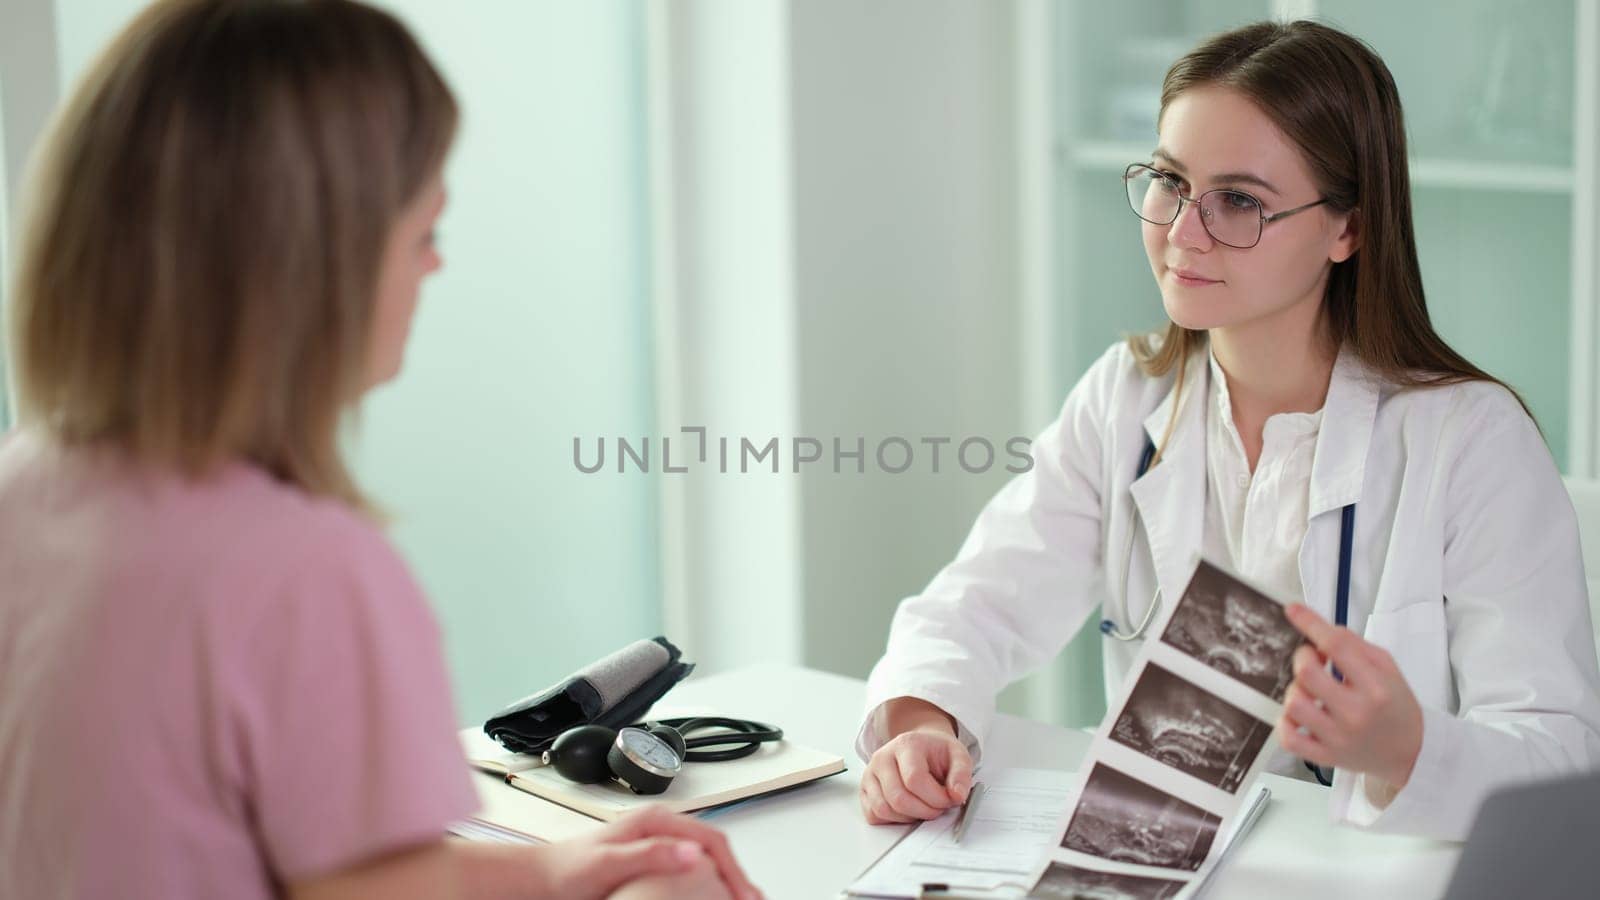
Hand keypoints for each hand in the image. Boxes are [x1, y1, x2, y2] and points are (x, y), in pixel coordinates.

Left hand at [537, 806, 761, 899]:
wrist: (543, 878)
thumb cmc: (569, 869)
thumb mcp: (608, 863)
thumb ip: (648, 854)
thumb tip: (691, 853)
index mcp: (655, 820)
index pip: (711, 840)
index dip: (733, 869)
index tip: (743, 895)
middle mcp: (660, 827)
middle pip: (715, 848)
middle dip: (737, 875)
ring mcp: (657, 842)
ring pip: (706, 857)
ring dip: (726, 879)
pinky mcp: (653, 859)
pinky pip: (692, 867)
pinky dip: (709, 884)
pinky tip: (712, 899)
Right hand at [860, 698, 974, 824]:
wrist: (921, 747)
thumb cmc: (937, 753)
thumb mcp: (958, 756)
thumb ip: (962, 775)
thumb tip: (957, 796)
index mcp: (905, 745)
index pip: (914, 779)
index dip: (935, 797)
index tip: (949, 799)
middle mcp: (882, 757)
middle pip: (898, 798)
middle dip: (924, 811)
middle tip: (938, 808)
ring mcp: (870, 774)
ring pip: (884, 809)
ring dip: (909, 818)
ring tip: (924, 807)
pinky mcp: (865, 790)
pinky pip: (874, 815)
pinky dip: (893, 820)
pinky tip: (908, 810)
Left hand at [1278, 604, 1423, 788]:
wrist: (1411, 753)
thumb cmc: (1396, 706)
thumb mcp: (1388, 669)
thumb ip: (1356, 645)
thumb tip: (1323, 629)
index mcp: (1376, 688)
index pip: (1336, 646)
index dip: (1310, 624)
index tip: (1294, 610)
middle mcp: (1356, 713)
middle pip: (1306, 673)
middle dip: (1304, 657)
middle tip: (1315, 660)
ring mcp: (1338, 738)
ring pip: (1293, 703)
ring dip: (1295, 689)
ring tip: (1311, 691)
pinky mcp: (1324, 757)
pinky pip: (1288, 738)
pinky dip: (1286, 722)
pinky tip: (1300, 715)